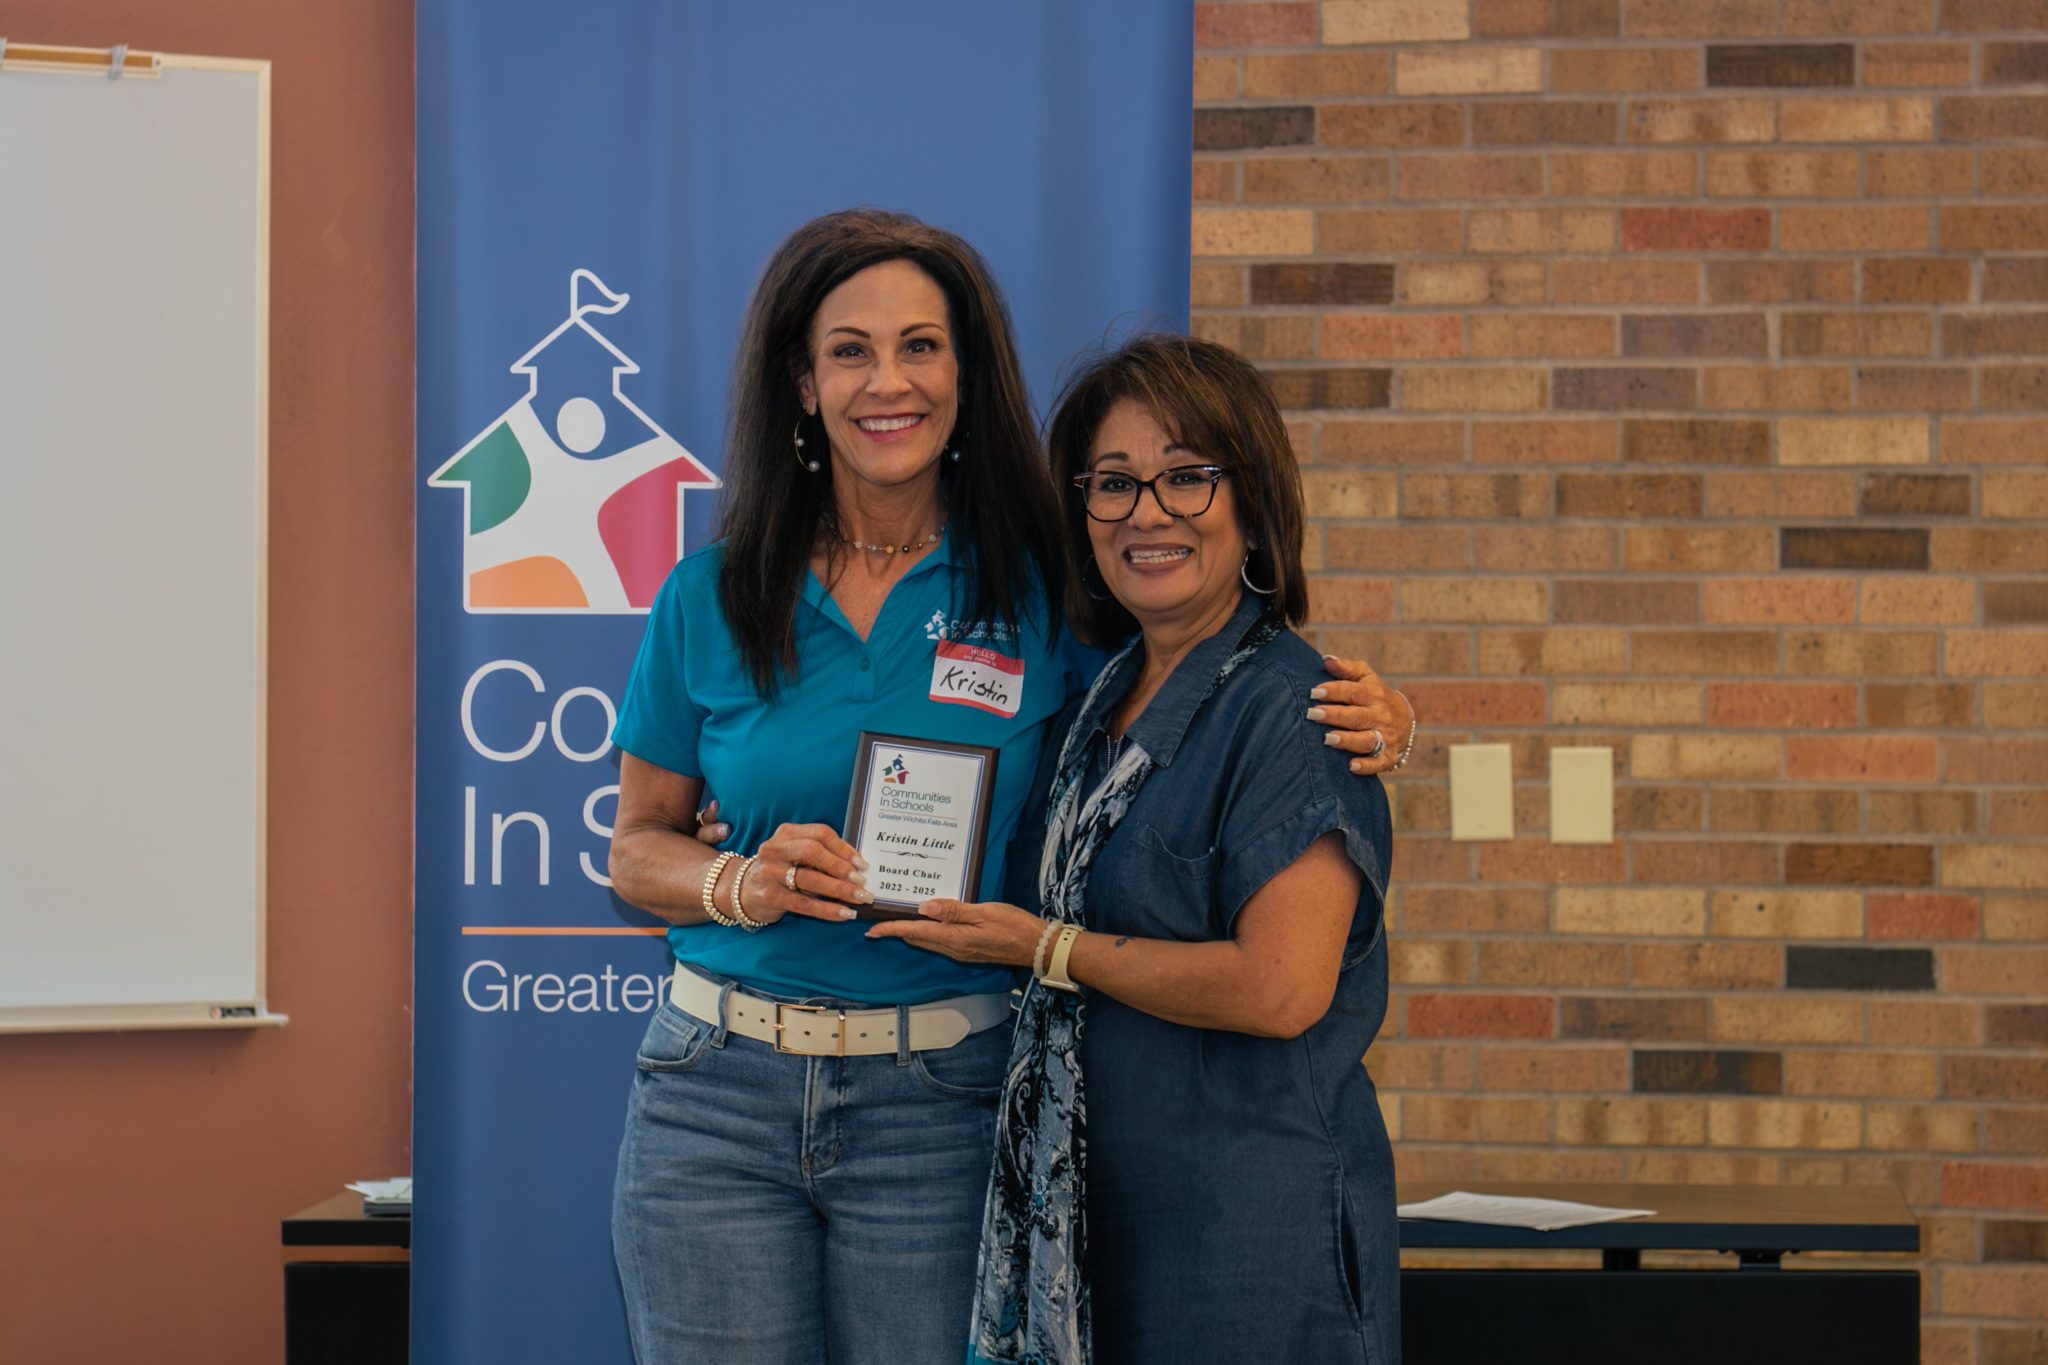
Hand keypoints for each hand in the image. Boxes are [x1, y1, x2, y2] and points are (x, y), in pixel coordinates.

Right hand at [731, 821, 874, 924]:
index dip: (843, 848)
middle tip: (862, 882)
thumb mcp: (794, 855)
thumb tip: (857, 867)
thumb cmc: (779, 872)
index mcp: (787, 834)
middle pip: (813, 852)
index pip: (820, 833)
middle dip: (841, 868)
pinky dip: (826, 909)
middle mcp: (775, 849)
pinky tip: (843, 914)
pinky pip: (803, 903)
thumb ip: (819, 855)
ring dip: (838, 889)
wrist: (742, 891)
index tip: (862, 863)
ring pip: (809, 878)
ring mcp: (770, 872)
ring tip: (859, 898)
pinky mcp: (769, 895)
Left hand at [864, 898, 1047, 965]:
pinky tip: (927, 924)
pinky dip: (927, 934)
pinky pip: (940, 942)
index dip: (892, 929)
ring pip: (927, 942)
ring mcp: (961, 951)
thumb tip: (924, 907)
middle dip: (895, 931)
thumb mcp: (984, 912)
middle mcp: (954, 948)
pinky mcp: (969, 950)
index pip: (915, 932)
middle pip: (917, 939)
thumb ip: (953, 910)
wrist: (1037, 947)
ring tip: (896, 922)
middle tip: (877, 923)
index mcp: (954, 938)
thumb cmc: (1015, 927)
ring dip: (910, 933)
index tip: (872, 929)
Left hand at [1307, 655, 1413, 775]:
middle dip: (1335, 715)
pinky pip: (1378, 764)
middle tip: (1313, 714)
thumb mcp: (1366, 677)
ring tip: (1328, 739)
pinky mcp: (1388, 757)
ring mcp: (1385, 737)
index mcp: (1374, 694)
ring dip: (1348, 740)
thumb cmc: (1374, 696)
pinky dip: (1367, 766)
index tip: (1314, 692)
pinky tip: (1351, 766)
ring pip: (1367, 740)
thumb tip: (1326, 659)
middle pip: (1357, 716)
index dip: (1334, 691)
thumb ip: (1347, 668)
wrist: (1404, 721)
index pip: (1353, 691)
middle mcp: (1381, 716)